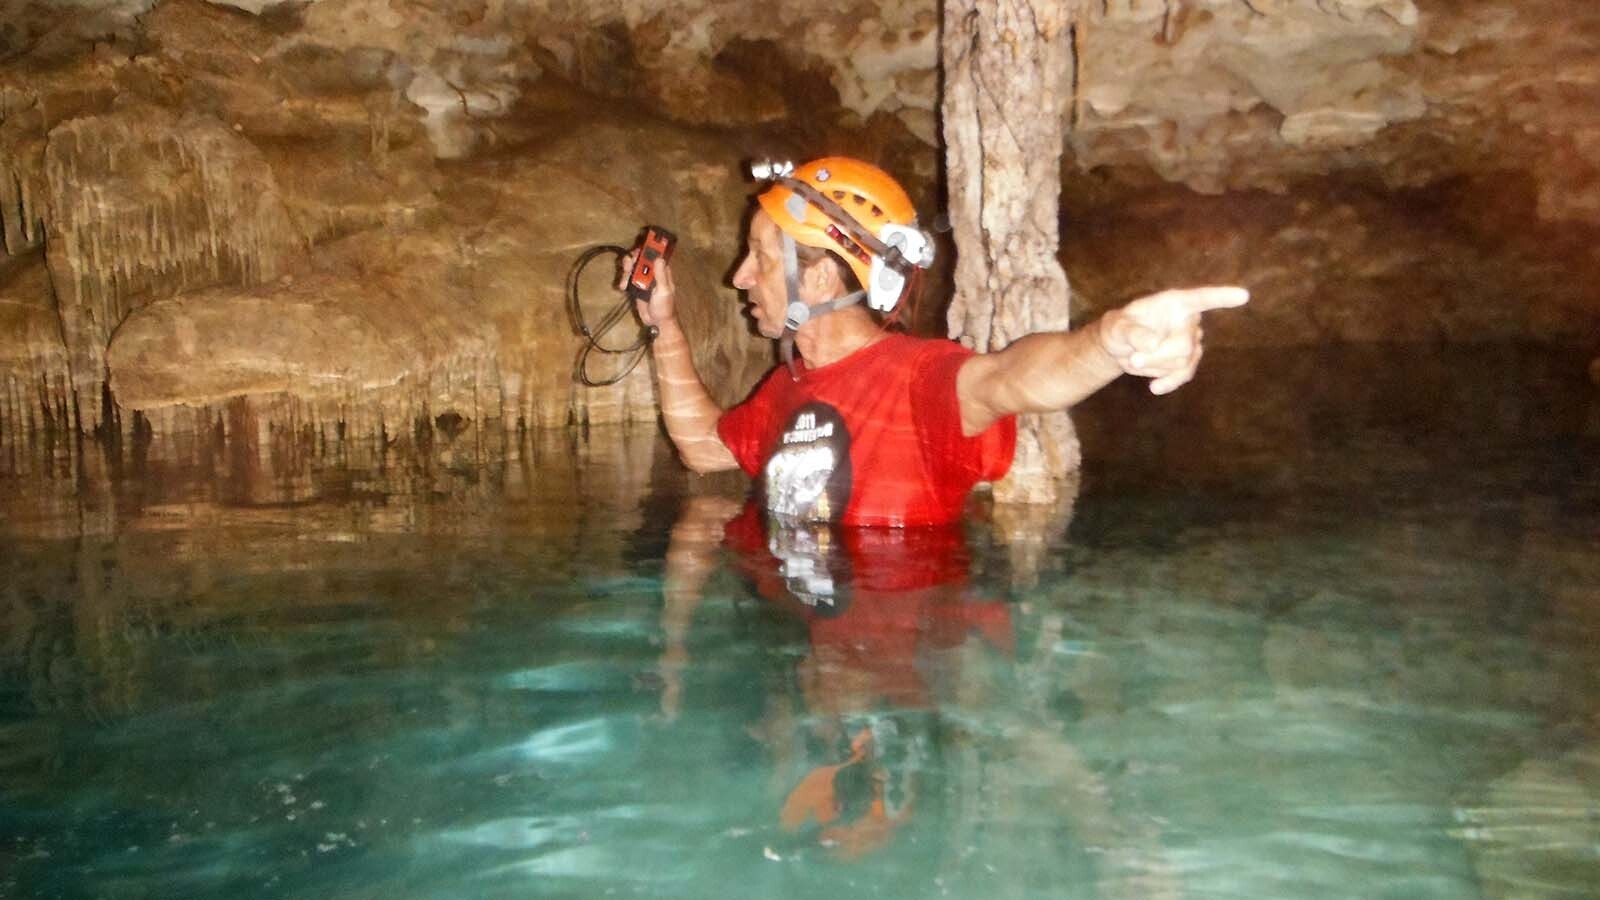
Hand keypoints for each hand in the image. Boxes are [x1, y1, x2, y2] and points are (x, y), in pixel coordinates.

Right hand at [617, 248, 678, 328]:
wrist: (656, 322)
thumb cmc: (665, 307)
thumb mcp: (664, 291)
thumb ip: (661, 275)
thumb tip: (659, 258)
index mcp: (663, 272)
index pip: (656, 255)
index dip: (649, 248)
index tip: (642, 245)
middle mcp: (653, 273)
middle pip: (641, 259)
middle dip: (634, 259)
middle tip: (630, 264)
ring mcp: (643, 280)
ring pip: (633, 268)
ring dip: (627, 271)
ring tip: (625, 279)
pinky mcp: (635, 287)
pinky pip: (627, 279)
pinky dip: (623, 281)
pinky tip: (622, 287)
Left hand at [1097, 286, 1248, 394]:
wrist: (1121, 348)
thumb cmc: (1119, 329)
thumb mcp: (1117, 328)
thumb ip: (1132, 333)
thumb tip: (1153, 343)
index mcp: (1176, 302)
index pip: (1202, 298)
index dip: (1222, 297)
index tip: (1243, 295)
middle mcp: (1189, 320)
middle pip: (1183, 345)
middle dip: (1156, 356)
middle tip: (1133, 359)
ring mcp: (1191, 341)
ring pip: (1184, 362)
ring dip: (1157, 367)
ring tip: (1135, 361)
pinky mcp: (1188, 361)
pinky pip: (1185, 374)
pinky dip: (1169, 382)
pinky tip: (1155, 387)